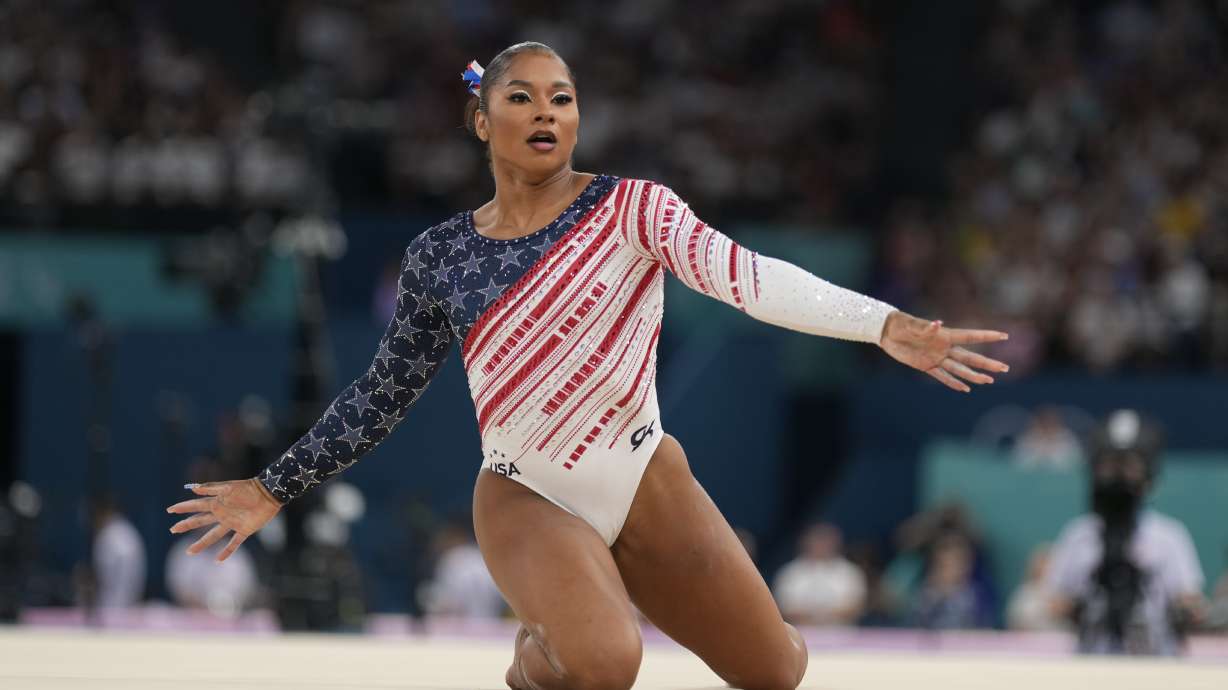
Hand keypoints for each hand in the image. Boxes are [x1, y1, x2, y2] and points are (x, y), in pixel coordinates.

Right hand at [167, 478, 281, 561]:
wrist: (269, 494)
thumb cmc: (249, 488)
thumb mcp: (228, 487)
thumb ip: (211, 488)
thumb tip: (193, 488)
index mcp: (218, 503)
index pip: (196, 506)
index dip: (184, 507)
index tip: (170, 510)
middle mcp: (222, 514)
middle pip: (200, 521)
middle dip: (186, 525)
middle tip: (172, 530)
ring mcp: (232, 523)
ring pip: (213, 535)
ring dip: (201, 543)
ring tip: (189, 552)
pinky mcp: (244, 530)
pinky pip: (234, 543)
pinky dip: (227, 551)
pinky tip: (217, 561)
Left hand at [878, 311, 1008, 392]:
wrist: (887, 332)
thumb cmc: (901, 323)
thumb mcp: (912, 324)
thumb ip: (925, 327)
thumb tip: (937, 324)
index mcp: (945, 335)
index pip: (970, 336)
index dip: (987, 336)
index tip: (1004, 336)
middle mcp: (944, 347)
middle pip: (970, 357)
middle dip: (987, 363)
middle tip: (1004, 368)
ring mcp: (936, 358)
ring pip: (960, 369)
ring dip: (974, 376)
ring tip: (990, 381)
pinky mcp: (926, 366)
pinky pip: (942, 376)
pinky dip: (953, 382)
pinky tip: (966, 388)